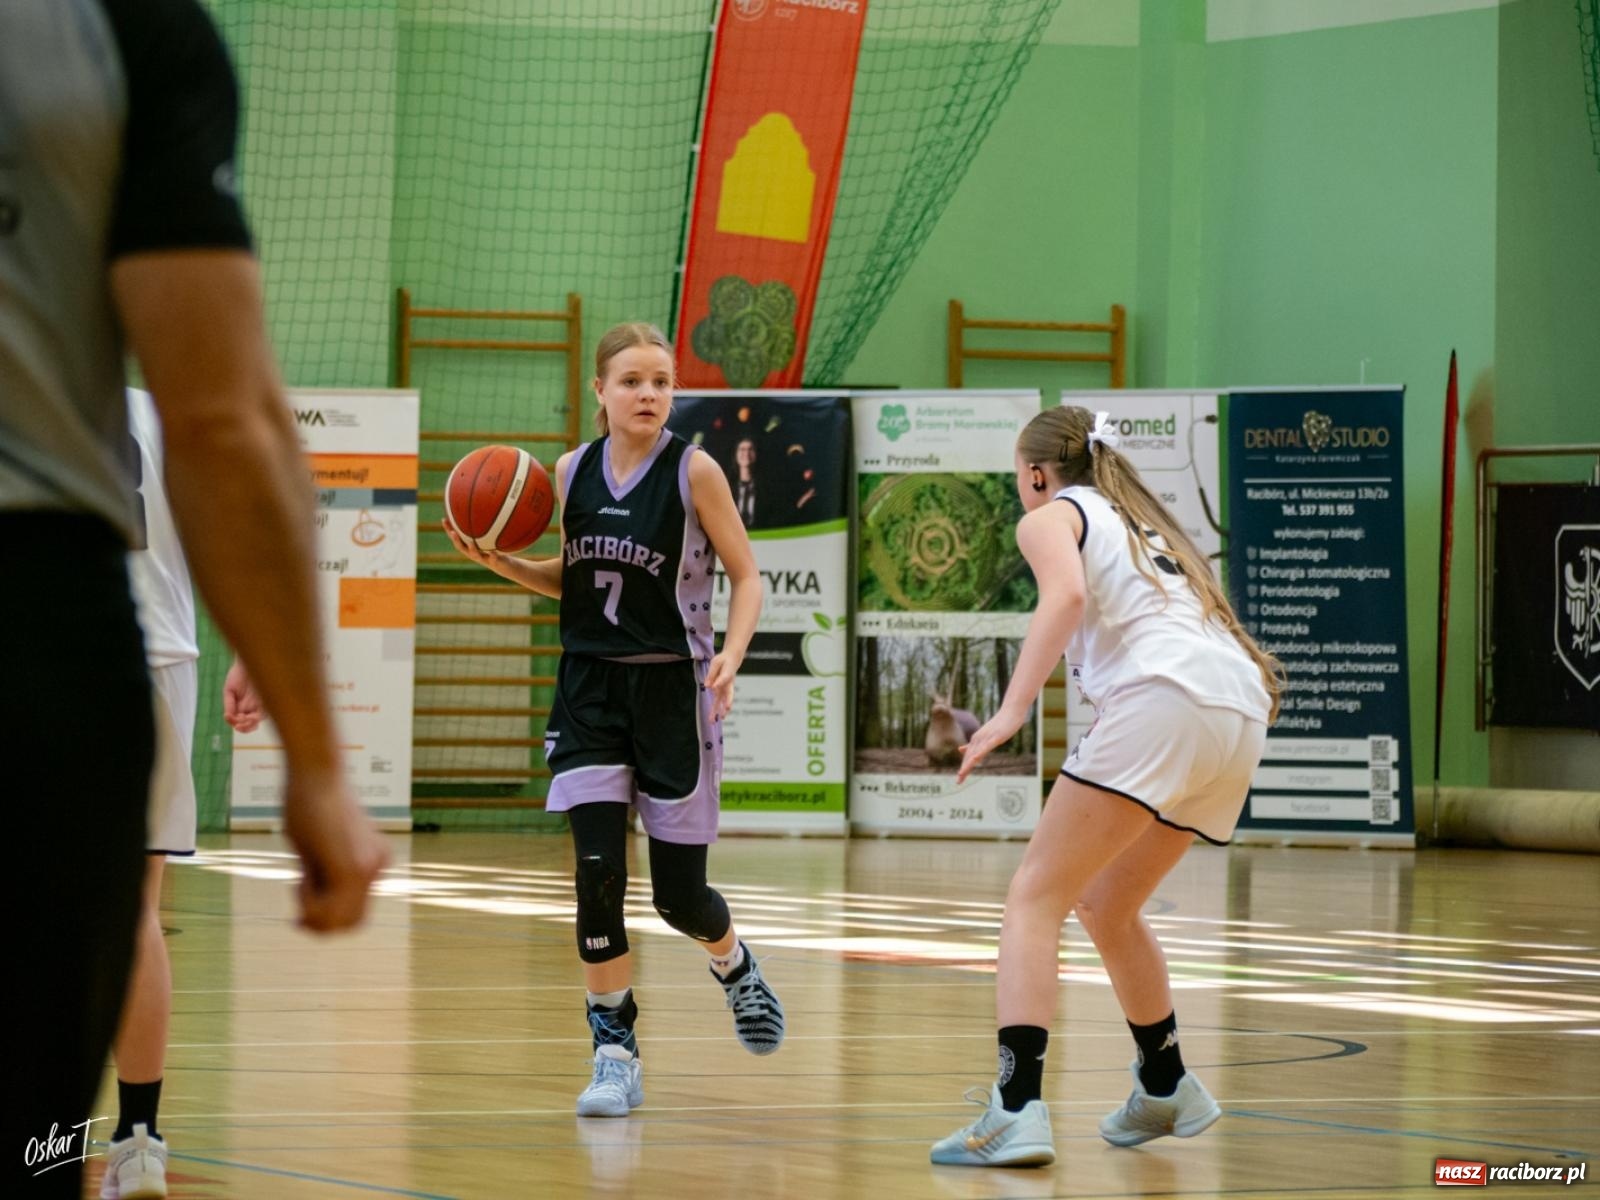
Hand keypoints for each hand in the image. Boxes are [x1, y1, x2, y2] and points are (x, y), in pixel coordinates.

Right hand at [223, 658, 263, 731]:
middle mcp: (252, 707)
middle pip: (250, 725)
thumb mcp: (229, 690)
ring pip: (257, 721)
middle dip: (243, 727)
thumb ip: (229, 704)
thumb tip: (228, 717)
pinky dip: (256, 718)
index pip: (239, 721)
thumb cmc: (238, 674)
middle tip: (237, 723)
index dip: (234, 723)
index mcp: (242, 706)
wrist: (248, 661)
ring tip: (243, 720)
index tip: (228, 716)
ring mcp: (260, 704)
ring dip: (249, 724)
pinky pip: (264, 713)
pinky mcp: (267, 700)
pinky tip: (249, 717)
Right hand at [282, 769, 388, 931]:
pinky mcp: (352, 867)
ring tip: (301, 878)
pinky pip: (328, 909)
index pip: (353, 913)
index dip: (325, 919)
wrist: (315, 771)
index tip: (299, 906)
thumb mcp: (315, 849)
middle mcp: (377, 867)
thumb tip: (311, 913)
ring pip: (338, 922)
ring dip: (310, 911)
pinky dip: (307, 903)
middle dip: (317, 921)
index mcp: (373, 862)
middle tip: (297, 892)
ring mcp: (368, 869)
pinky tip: (301, 877)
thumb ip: (321, 877)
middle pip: (349, 924)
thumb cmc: (308, 802)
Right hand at [441, 518, 510, 574]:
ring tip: (470, 543)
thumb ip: (484, 525)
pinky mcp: (494, 564)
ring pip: (475, 555)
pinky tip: (494, 552)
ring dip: (472, 549)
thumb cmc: (495, 548)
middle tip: (452, 532)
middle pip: (461, 548)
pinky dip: (493, 556)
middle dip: (456, 540)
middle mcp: (474, 554)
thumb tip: (480, 506)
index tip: (444, 519)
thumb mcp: (490, 536)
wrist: (505, 566)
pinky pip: (493, 560)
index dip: (449, 530)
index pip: (457, 538)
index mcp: (470, 547)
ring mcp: (484, 559)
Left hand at [704, 651, 739, 720]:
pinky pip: (720, 701)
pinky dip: (718, 709)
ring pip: (723, 701)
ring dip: (722, 710)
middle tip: (725, 710)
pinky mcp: (722, 691)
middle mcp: (728, 683)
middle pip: (727, 695)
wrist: (732, 660)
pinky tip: (715, 718)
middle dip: (726, 703)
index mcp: (727, 673)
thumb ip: (711, 674)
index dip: (718, 683)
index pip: (723, 679)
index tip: (713, 687)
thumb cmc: (723, 660)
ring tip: (720, 719)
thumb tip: (707, 686)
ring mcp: (726, 688)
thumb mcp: (716, 663)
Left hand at [956, 704, 1029, 783]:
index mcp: (976, 739)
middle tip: (958, 782)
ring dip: (969, 764)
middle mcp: (979, 738)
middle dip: (964, 769)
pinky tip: (975, 759)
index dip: (964, 768)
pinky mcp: (996, 737)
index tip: (959, 779)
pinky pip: (987, 746)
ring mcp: (987, 737)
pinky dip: (980, 753)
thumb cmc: (1000, 723)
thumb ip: (974, 743)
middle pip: (970, 757)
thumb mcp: (985, 734)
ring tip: (962, 774)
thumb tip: (961, 749)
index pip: (968, 756)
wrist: (1011, 710)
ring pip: (976, 753)